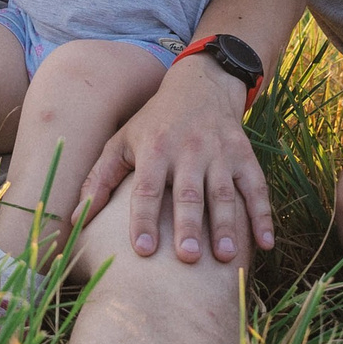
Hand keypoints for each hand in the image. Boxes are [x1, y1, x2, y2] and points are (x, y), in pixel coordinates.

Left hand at [78, 52, 274, 264]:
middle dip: (189, 225)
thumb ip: (100, 179)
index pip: (146, 189)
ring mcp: (220, 153)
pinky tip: (266, 244)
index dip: (143, 219)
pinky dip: (263, 216)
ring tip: (225, 258)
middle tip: (188, 257)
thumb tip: (76, 219)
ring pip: (224, 194)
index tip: (142, 250)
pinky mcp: (244, 156)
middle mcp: (189, 151)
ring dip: (227, 226)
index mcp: (155, 150)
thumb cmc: (153, 123)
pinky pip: (257, 188)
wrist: (200, 85)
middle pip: (189, 193)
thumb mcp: (121, 141)